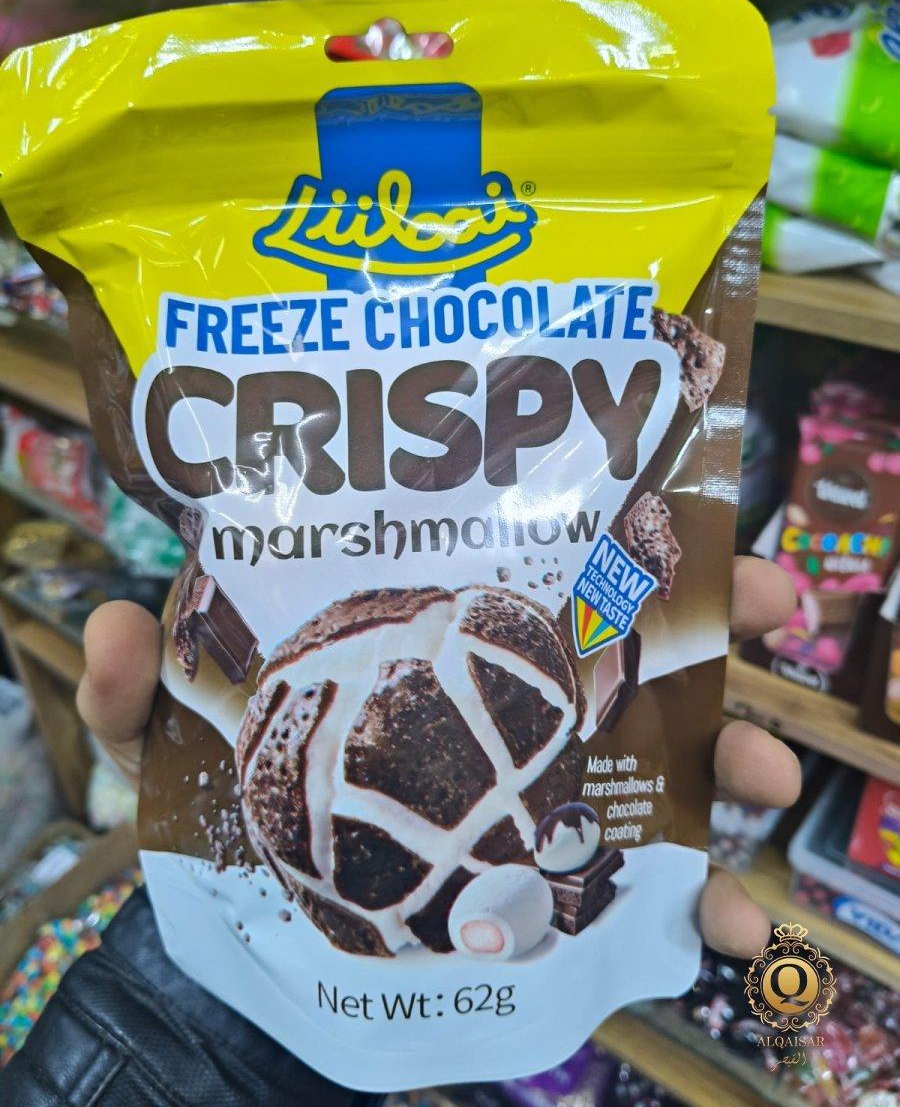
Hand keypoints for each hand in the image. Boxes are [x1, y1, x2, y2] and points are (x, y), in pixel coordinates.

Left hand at [77, 556, 798, 957]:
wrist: (243, 962)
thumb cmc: (216, 827)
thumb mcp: (158, 753)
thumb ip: (130, 696)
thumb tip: (111, 629)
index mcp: (435, 652)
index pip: (531, 567)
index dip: (604, 526)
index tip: (684, 508)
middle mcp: (503, 713)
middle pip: (630, 649)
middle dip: (716, 618)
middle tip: (777, 602)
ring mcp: (539, 800)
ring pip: (664, 764)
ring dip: (732, 757)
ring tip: (762, 770)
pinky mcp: (555, 892)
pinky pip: (645, 895)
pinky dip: (698, 906)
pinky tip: (726, 920)